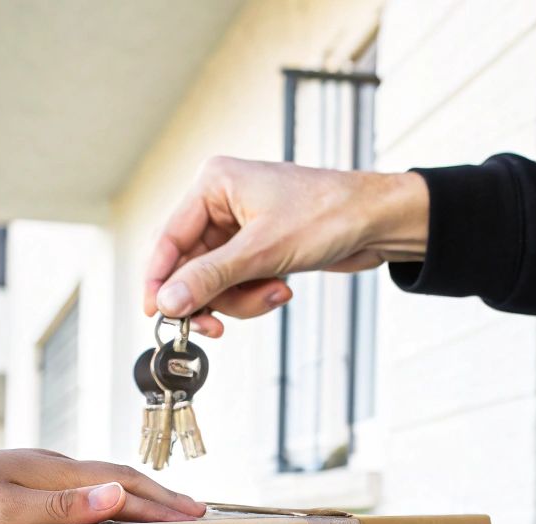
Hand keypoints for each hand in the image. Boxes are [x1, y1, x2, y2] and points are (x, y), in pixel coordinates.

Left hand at [0, 442, 205, 523]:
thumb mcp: (9, 509)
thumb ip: (64, 505)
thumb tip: (118, 496)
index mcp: (61, 473)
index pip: (126, 486)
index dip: (163, 503)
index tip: (196, 516)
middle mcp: (58, 467)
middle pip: (123, 478)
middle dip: (161, 496)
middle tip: (194, 512)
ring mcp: (43, 471)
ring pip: (104, 480)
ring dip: (138, 494)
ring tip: (162, 509)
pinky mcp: (27, 479)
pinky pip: (82, 487)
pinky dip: (108, 496)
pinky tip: (102, 507)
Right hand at [142, 157, 428, 336]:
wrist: (379, 221)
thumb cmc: (329, 214)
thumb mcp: (263, 250)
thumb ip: (211, 277)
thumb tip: (168, 301)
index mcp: (214, 184)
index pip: (168, 238)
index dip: (159, 279)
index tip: (156, 314)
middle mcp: (221, 202)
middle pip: (189, 265)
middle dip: (212, 295)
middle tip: (216, 326)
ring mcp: (239, 227)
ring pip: (214, 281)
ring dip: (240, 298)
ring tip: (274, 294)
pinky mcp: (258, 248)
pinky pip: (237, 283)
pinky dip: (255, 295)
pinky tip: (282, 289)